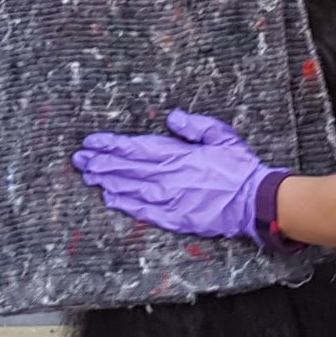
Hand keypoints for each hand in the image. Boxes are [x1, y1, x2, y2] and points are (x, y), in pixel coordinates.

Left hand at [74, 110, 281, 241]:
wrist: (255, 201)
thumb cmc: (240, 167)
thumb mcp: (221, 135)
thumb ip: (194, 126)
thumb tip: (170, 118)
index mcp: (179, 155)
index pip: (136, 148)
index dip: (110, 145)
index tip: (91, 142)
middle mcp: (170, 177)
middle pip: (127, 169)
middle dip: (101, 162)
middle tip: (79, 160)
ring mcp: (172, 199)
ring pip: (131, 189)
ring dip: (108, 182)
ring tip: (88, 176)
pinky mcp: (177, 219)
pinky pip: (146, 211)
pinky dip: (126, 204)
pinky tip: (111, 199)